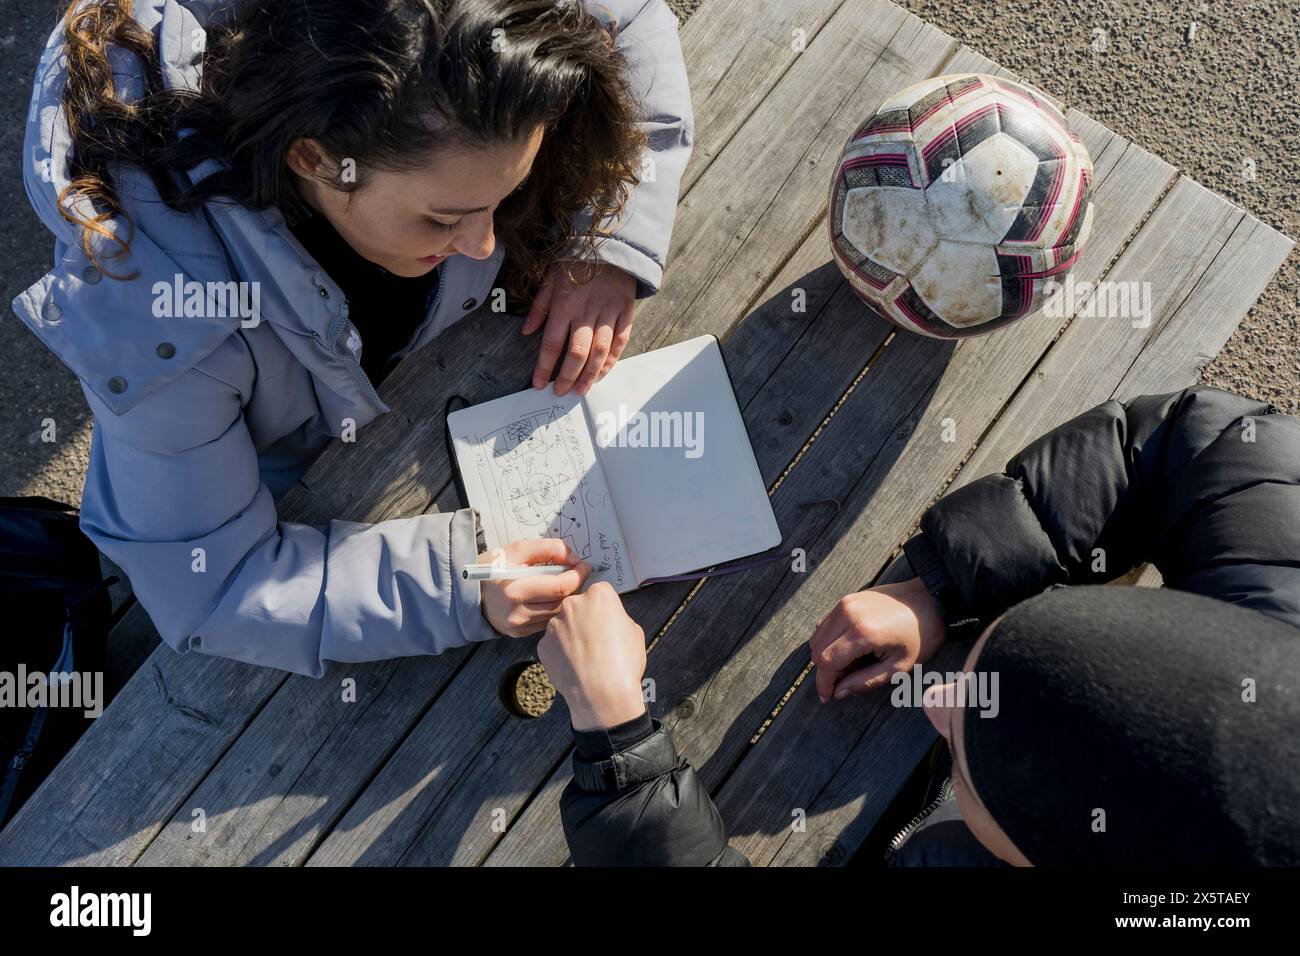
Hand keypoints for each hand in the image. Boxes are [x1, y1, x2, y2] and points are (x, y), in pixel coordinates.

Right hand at [479, 538, 591, 637]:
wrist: (470, 593)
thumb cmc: (492, 569)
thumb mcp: (515, 550)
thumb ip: (546, 549)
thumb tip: (572, 557)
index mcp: (515, 591)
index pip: (560, 587)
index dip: (578, 575)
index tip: (584, 565)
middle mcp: (518, 614)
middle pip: (562, 603)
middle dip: (576, 586)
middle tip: (579, 573)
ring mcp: (520, 627)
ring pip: (558, 614)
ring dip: (567, 598)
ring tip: (565, 583)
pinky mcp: (521, 634)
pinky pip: (548, 621)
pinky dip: (555, 608)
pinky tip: (552, 597)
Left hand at [521, 259, 635, 396]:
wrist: (610, 242)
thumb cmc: (576, 261)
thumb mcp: (551, 278)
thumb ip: (539, 307)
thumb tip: (526, 331)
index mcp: (565, 305)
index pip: (552, 343)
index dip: (544, 367)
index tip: (538, 384)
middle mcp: (587, 312)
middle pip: (577, 353)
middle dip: (567, 377)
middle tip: (561, 392)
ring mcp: (608, 313)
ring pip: (600, 351)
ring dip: (590, 375)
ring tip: (581, 390)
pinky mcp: (625, 312)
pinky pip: (620, 341)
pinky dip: (612, 360)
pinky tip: (603, 372)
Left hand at [537, 581, 646, 730]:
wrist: (602, 695)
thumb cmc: (623, 663)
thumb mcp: (634, 631)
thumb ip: (617, 617)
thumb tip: (609, 619)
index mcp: (599, 596)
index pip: (599, 591)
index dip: (605, 607)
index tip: (607, 619)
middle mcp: (572, 604)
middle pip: (578, 605)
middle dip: (585, 618)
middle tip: (596, 639)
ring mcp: (554, 624)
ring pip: (563, 624)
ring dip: (571, 635)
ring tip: (586, 656)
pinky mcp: (543, 644)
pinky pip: (553, 643)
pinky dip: (561, 651)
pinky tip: (574, 665)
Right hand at [809, 576, 945, 702]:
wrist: (929, 600)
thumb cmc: (920, 636)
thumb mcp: (898, 667)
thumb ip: (866, 681)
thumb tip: (839, 692)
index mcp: (862, 633)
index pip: (826, 662)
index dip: (823, 684)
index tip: (828, 697)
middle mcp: (848, 615)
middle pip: (817, 650)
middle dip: (825, 672)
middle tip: (844, 681)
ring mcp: (845, 604)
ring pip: (818, 636)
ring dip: (826, 655)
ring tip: (850, 664)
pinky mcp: (847, 599)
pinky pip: (826, 624)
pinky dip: (829, 640)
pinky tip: (848, 648)